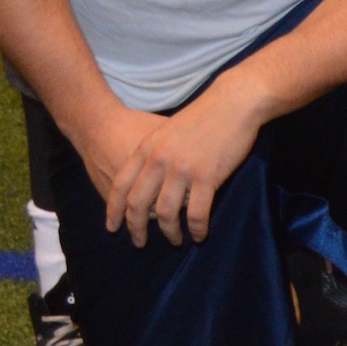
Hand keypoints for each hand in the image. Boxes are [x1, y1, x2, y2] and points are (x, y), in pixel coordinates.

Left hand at [102, 83, 262, 247]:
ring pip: (166, 213)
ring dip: (170, 232)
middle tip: (140, 243)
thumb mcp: (168, 129)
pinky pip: (197, 213)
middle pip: (138, 204)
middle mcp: (160, 160)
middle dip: (136, 229)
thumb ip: (155, 153)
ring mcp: (183, 169)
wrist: (233, 102)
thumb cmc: (204, 115)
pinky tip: (200, 234)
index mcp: (147, 148)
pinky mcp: (207, 176)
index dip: (114, 210)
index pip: (121, 185)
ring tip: (175, 240)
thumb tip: (150, 183)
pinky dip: (197, 229)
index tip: (112, 228)